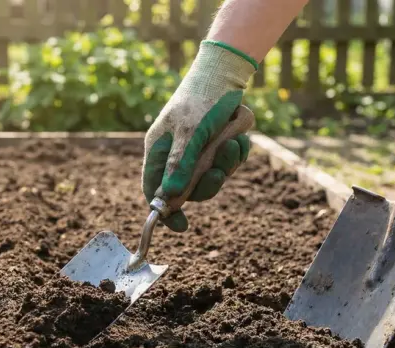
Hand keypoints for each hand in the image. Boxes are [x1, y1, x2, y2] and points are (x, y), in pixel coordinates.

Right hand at [142, 41, 257, 231]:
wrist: (227, 74)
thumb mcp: (191, 133)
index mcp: (159, 150)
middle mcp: (175, 154)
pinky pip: (227, 164)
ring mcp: (197, 151)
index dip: (165, 210)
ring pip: (212, 177)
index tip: (181, 226)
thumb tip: (170, 199)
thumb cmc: (201, 100)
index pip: (153, 190)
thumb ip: (181, 166)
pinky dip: (237, 154)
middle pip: (187, 189)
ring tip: (234, 142)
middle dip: (207, 182)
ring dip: (226, 164)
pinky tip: (241, 137)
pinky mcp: (217, 146)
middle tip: (219, 172)